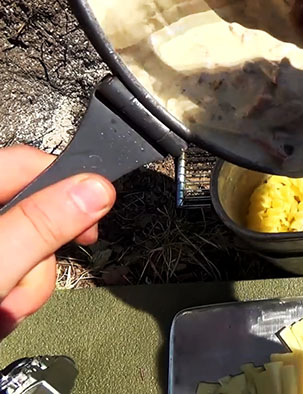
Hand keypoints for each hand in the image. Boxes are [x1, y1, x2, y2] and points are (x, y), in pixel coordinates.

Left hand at [0, 145, 115, 338]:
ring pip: (27, 249)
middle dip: (41, 257)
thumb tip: (97, 189)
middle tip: (29, 282)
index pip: (32, 162)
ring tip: (4, 310)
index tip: (95, 215)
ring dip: (26, 286)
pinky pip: (14, 271)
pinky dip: (13, 296)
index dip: (70, 185)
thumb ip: (44, 225)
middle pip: (35, 212)